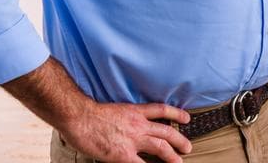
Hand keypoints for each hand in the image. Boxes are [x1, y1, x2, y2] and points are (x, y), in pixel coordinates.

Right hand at [58, 99, 191, 162]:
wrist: (79, 117)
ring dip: (172, 155)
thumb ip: (126, 119)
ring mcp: (132, 140)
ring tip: (179, 161)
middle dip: (180, 140)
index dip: (177, 114)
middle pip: (166, 132)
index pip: (162, 110)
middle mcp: (139, 125)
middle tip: (188, 147)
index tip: (187, 118)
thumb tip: (128, 127)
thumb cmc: (90, 114)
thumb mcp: (116, 110)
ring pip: (161, 147)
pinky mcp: (123, 155)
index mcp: (136, 112)